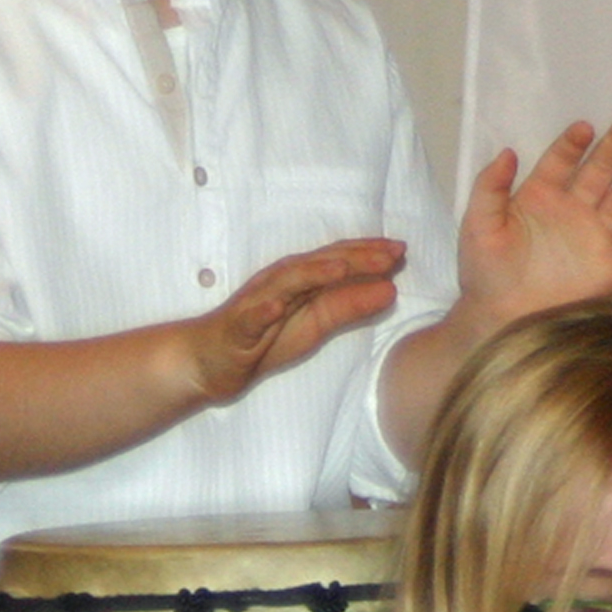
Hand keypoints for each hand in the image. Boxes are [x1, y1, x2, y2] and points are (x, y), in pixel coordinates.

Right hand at [183, 239, 406, 404]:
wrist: (209, 362)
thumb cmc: (263, 340)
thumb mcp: (316, 326)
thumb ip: (348, 306)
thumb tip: (390, 289)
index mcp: (302, 280)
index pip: (339, 260)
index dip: (369, 253)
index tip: (402, 249)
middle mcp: (281, 282)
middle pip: (319, 264)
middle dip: (354, 256)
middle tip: (389, 252)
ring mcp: (257, 301)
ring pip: (286, 282)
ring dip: (313, 272)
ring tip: (342, 268)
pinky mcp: (237, 326)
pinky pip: (250, 317)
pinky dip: (263, 309)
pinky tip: (277, 306)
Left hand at [456, 114, 611, 328]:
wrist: (500, 319)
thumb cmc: (485, 272)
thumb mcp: (478, 224)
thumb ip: (490, 187)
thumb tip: (508, 151)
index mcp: (540, 198)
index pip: (560, 161)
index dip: (573, 144)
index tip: (585, 127)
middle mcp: (572, 212)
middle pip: (599, 171)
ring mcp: (594, 238)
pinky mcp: (610, 268)